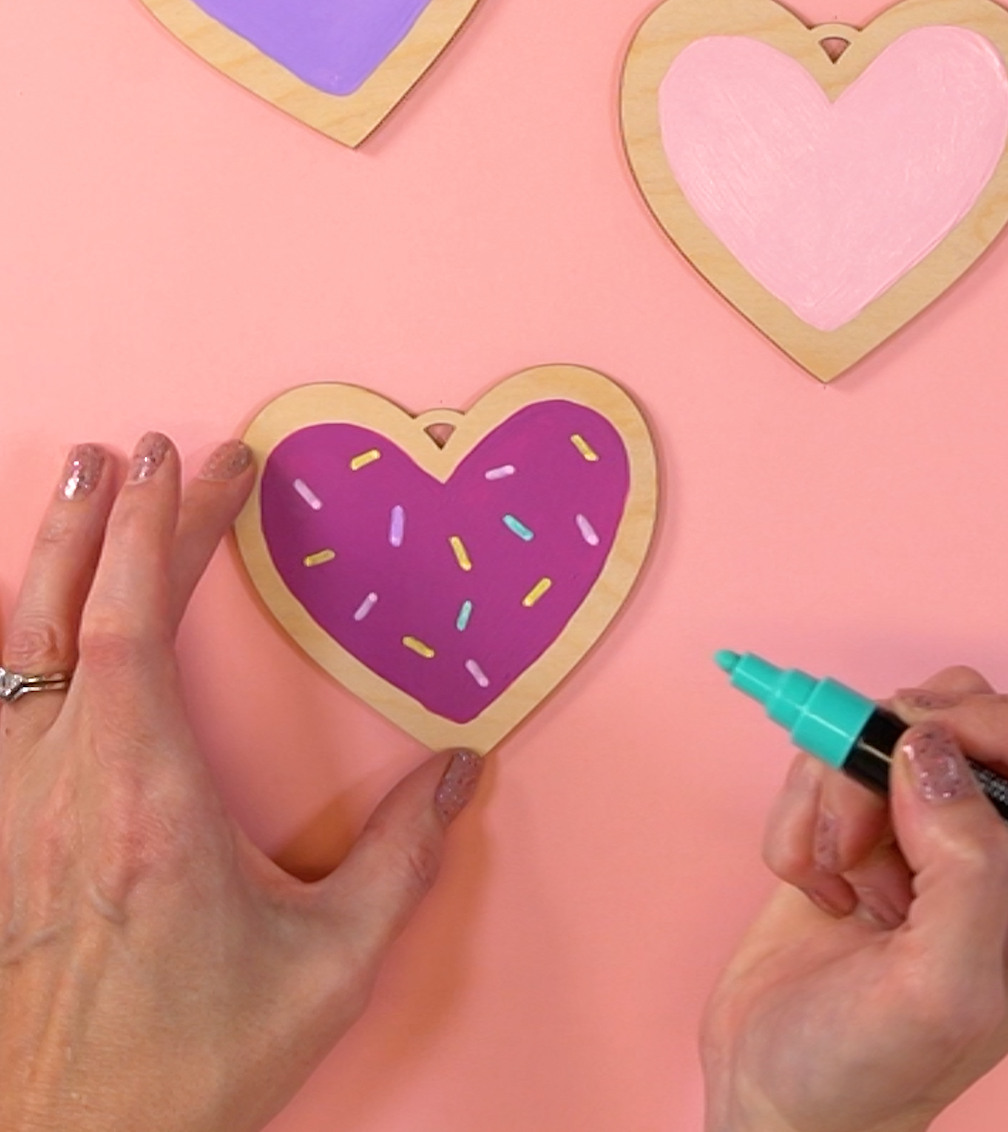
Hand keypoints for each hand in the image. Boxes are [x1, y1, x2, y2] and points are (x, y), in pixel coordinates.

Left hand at [0, 434, 481, 1131]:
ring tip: (79, 486)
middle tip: (135, 445)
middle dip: (105, 511)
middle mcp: (58, 783)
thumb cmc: (192, 1064)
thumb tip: (459, 771)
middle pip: (66, 605)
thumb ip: (400, 861)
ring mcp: (6, 809)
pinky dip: (8, 640)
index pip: (141, 614)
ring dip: (49, 556)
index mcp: (144, 795)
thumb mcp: (326, 969)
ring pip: (11, 645)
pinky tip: (24, 618)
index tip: (205, 461)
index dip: (169, 522)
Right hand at [702, 666, 1007, 1131]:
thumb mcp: (942, 988)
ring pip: (894, 726)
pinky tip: (815, 882)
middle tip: (864, 821)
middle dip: (901, 755)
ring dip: (841, 790)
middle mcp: (1002, 847)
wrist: (772, 1088)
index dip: (1006, 724)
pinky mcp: (861, 815)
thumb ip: (964, 866)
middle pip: (974, 716)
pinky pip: (832, 753)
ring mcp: (927, 826)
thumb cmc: (873, 1071)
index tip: (927, 738)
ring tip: (838, 873)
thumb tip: (931, 750)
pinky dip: (804, 809)